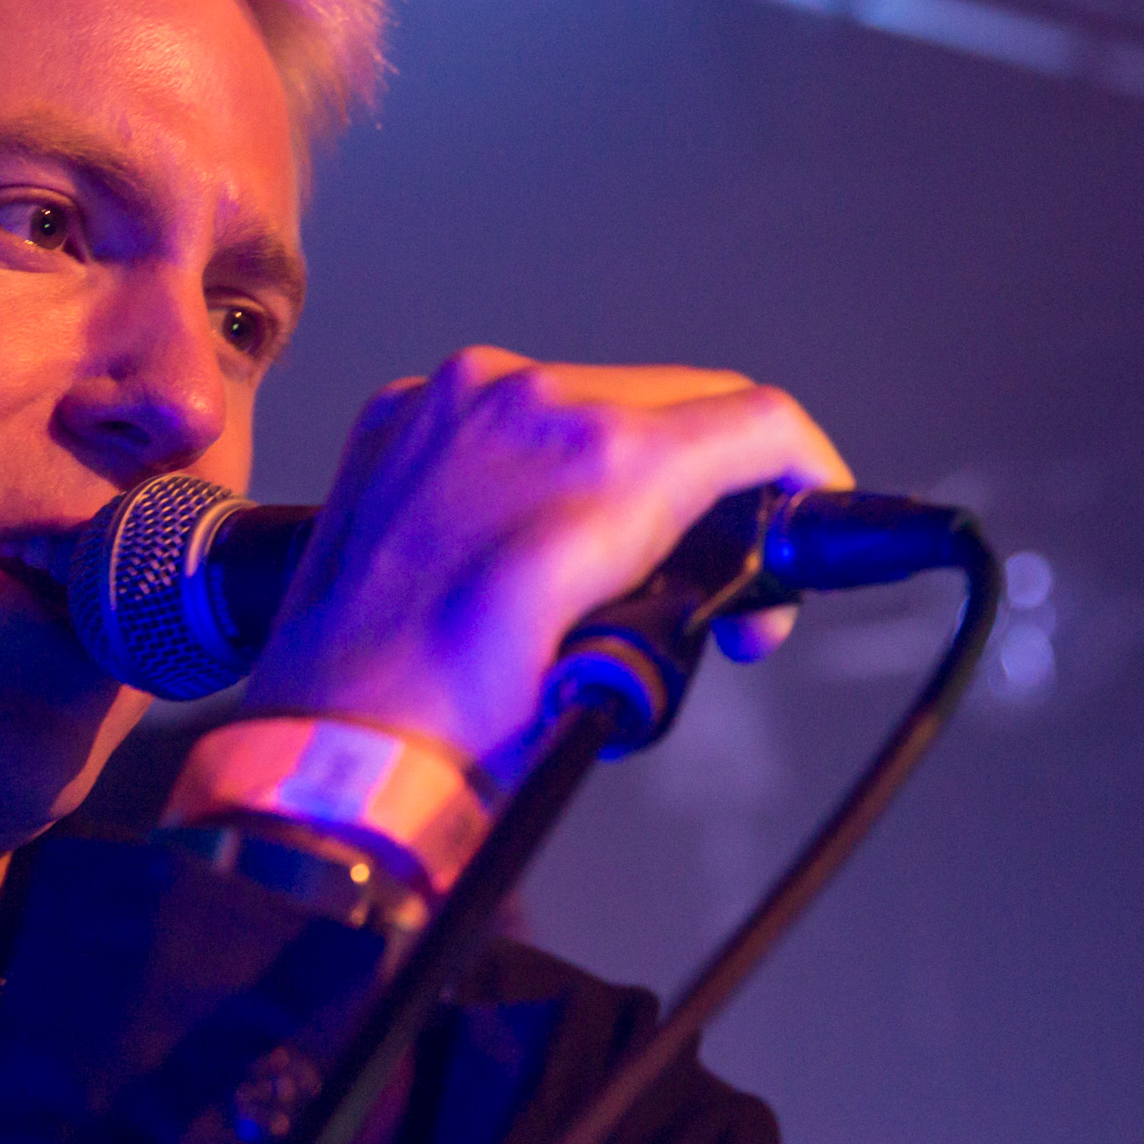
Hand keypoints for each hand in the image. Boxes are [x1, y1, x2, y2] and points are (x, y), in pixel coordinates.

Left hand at [241, 347, 850, 768]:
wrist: (331, 746)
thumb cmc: (462, 728)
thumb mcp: (622, 662)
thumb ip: (690, 587)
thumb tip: (724, 578)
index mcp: (601, 459)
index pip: (755, 421)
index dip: (808, 471)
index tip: (813, 509)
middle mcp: (526, 402)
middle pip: (681, 401)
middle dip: (722, 483)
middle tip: (722, 582)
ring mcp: (455, 401)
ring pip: (593, 396)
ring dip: (630, 467)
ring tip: (619, 566)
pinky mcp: (403, 417)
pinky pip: (505, 410)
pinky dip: (538, 461)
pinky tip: (531, 538)